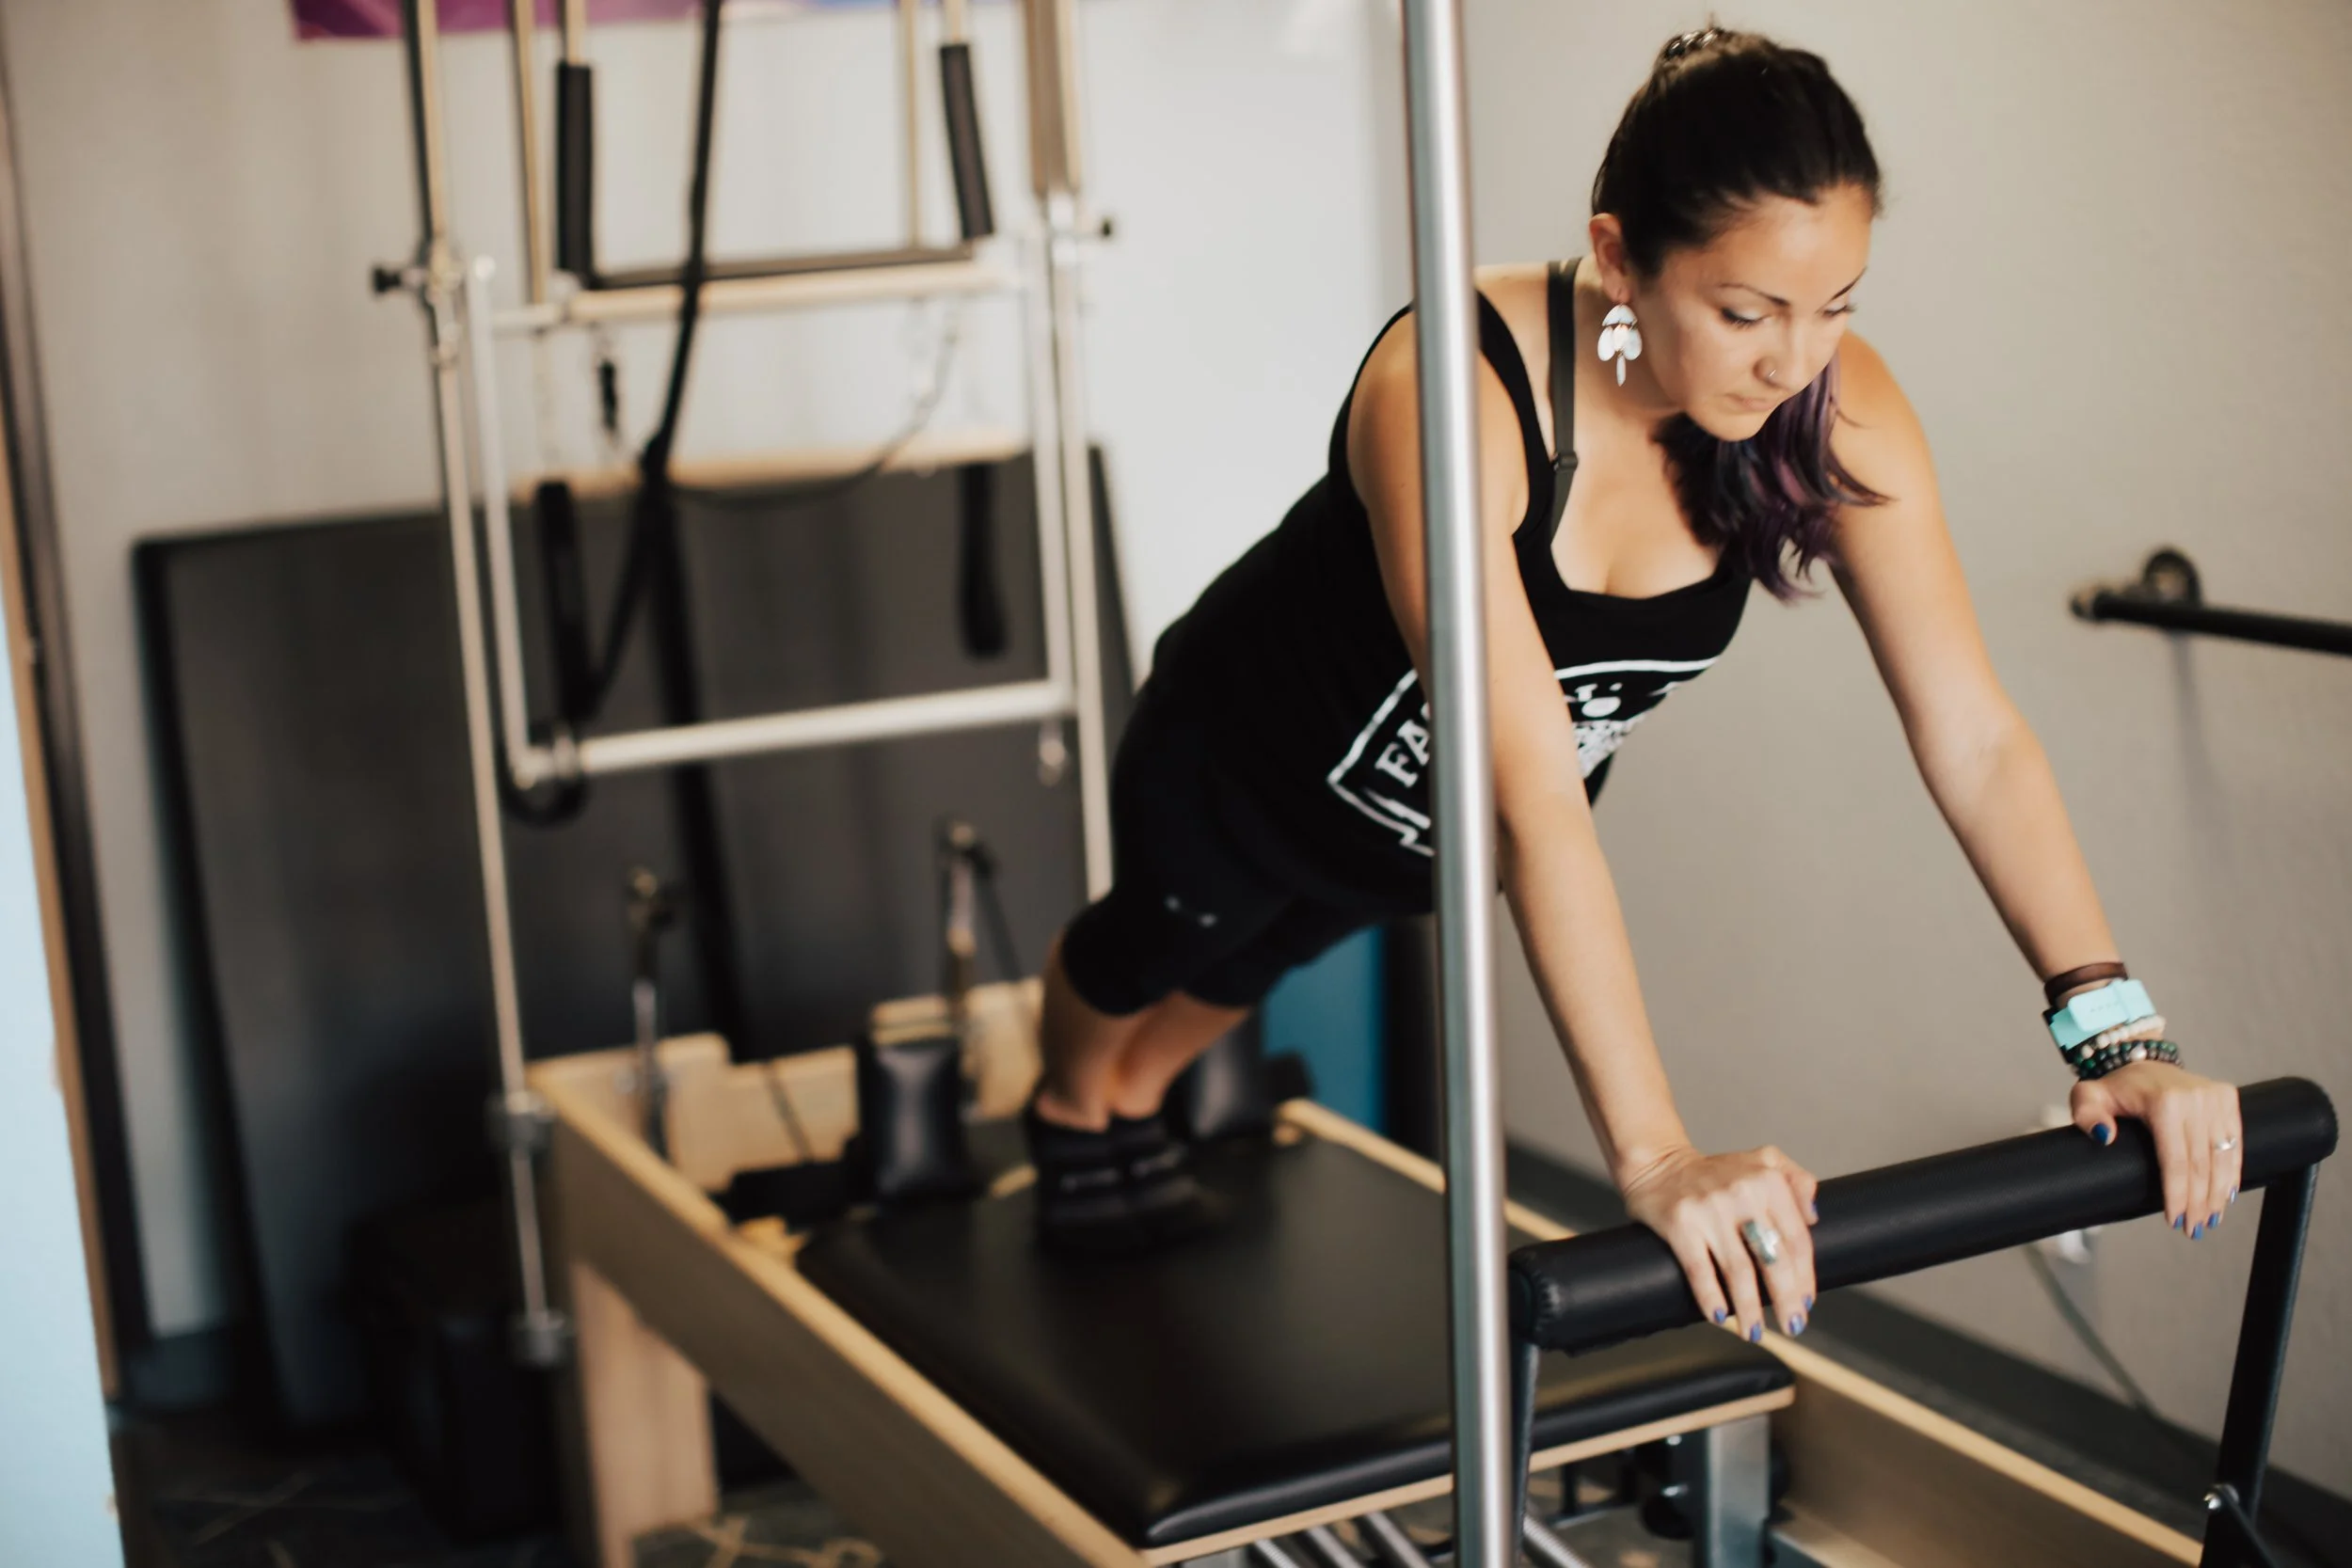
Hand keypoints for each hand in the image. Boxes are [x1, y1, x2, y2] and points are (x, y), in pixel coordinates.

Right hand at [1620, 1144, 1818, 1342]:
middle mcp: (1741, 1193)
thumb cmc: (1714, 1172)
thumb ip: (1798, 1180)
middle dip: (1786, 1299)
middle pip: (1773, 1259)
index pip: (1796, 1238)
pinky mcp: (1680, 1223)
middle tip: (1792, 1325)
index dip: (1805, 1277)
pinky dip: (1710, 1297)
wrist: (1657, 1161)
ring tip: (1754, 1332)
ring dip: (1749, 1308)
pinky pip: (1699, 1269)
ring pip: (1738, 1271)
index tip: (1806, 1302)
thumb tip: (1814, 1218)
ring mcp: (1709, 1210)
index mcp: (1767, 1180)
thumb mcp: (1763, 1160)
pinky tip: (1719, 1316)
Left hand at [2072, 1062, 2241, 1237]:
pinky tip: (2226, 1196)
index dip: (2177, 1193)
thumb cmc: (2115, 1087)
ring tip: (2209, 1220)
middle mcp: (2195, 1099)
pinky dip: (2232, 1172)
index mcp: (2164, 1101)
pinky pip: (2235, 1142)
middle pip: (2201, 1163)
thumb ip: (2087, 1115)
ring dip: (2217, 1193)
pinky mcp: (2228, 1098)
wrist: (2141, 1060)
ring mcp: (2215, 1097)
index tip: (2174, 1219)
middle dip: (2198, 1202)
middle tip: (2192, 1229)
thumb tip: (2104, 1136)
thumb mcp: (2088, 1096)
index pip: (2176, 1159)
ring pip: (2222, 1157)